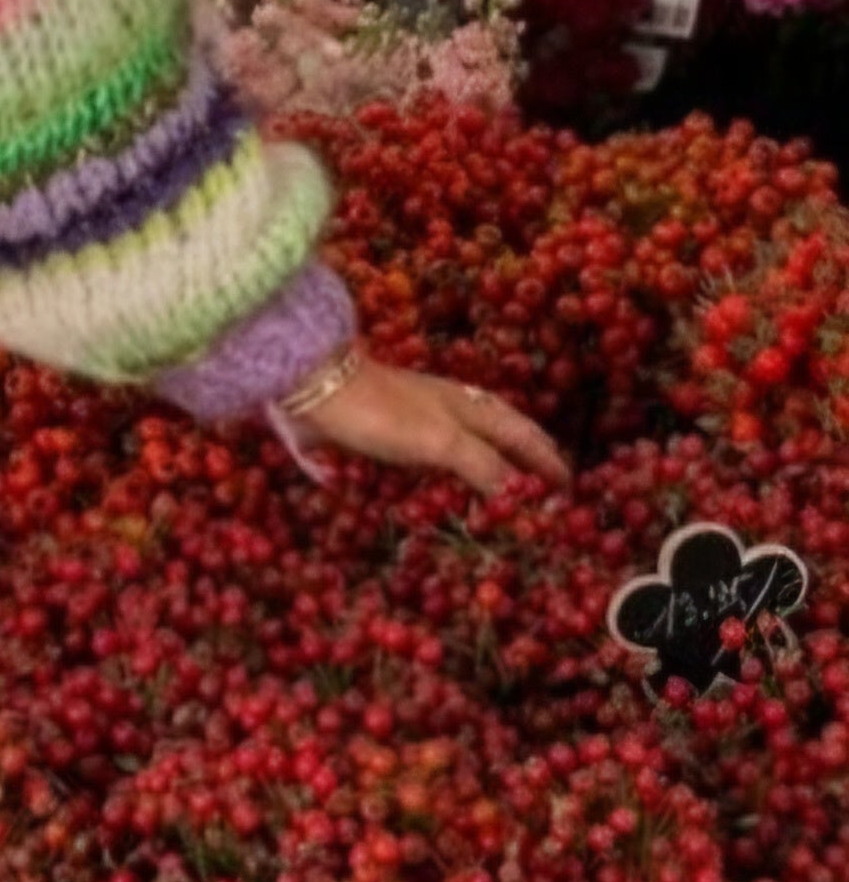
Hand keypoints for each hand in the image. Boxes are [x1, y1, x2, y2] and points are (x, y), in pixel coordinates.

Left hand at [299, 355, 570, 496]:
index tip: (569, 485)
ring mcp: (412, 416)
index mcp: (466, 406)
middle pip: (495, 430)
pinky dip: (443, 468)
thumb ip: (484, 466)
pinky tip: (436, 484)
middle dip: (523, 455)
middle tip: (544, 483)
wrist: (312, 385)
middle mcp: (444, 407)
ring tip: (502, 486)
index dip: (545, 459)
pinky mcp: (380, 430)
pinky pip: (425, 453)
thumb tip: (519, 495)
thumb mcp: (442, 441)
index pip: (520, 433)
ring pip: (464, 439)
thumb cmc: (382, 411)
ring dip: (487, 461)